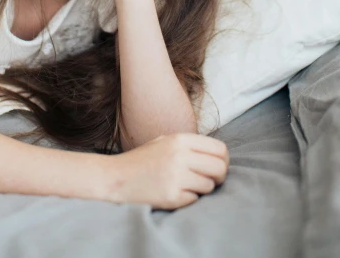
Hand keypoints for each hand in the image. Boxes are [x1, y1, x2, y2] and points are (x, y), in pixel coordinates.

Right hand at [107, 131, 228, 210]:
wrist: (116, 177)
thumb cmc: (142, 160)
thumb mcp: (164, 142)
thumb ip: (189, 145)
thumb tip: (218, 155)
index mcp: (180, 139)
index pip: (219, 149)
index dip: (223, 160)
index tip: (218, 166)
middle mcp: (180, 156)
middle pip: (220, 168)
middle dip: (219, 177)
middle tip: (210, 180)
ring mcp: (176, 176)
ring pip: (209, 186)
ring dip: (202, 189)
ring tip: (186, 185)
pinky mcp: (171, 196)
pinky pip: (194, 200)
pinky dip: (188, 198)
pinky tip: (174, 192)